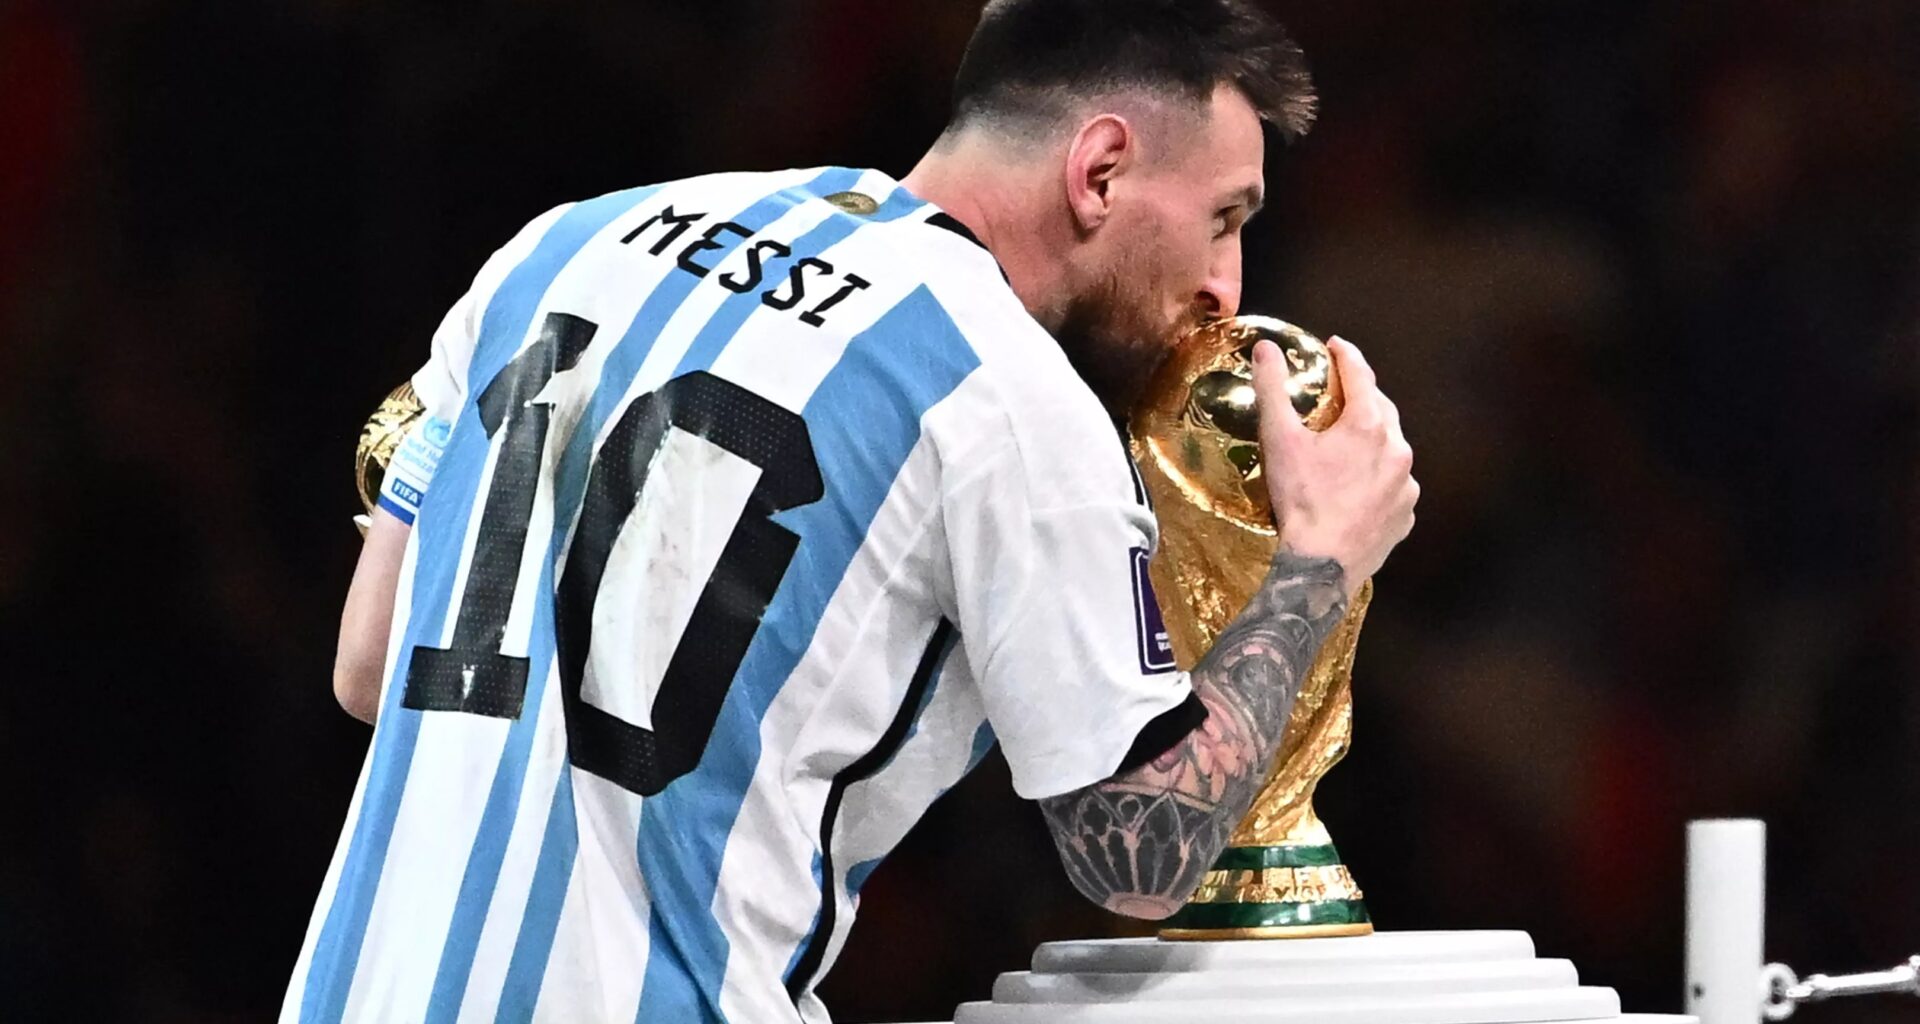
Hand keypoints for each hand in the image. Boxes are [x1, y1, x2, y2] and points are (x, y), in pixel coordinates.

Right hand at [1252, 336, 1417, 589]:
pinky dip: (1379, 478)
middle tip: (1339, 393)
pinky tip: (1359, 486)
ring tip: (1348, 444)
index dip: (1346, 355)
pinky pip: (1395, 485)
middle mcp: (1398, 449)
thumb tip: (1265, 347)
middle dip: (1362, 396)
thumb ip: (1273, 389)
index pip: (1361, 375)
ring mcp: (1407, 485)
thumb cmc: (1301, 500)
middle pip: (1382, 409)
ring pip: (1392, 448)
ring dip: (1373, 439)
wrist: (1322, 567)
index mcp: (1369, 425)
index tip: (1334, 345)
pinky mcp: (1406, 515)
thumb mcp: (1279, 440)